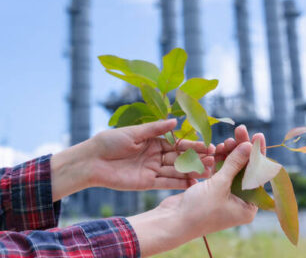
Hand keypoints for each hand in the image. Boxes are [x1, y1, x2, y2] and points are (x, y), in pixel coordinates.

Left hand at [86, 119, 213, 190]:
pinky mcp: (147, 183)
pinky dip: (179, 183)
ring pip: (175, 171)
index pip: (177, 143)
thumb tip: (176, 121)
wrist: (92, 161)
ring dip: (191, 172)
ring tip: (208, 173)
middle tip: (213, 161)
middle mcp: (155, 155)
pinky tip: (193, 183)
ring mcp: (152, 170)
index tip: (208, 147)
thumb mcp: (134, 133)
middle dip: (196, 159)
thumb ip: (155, 129)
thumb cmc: (110, 141)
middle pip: (179, 158)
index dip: (192, 146)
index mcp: (153, 141)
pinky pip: (166, 183)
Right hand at [127, 138, 257, 255]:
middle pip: (246, 169)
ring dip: (230, 153)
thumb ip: (234, 164)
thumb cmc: (198, 210)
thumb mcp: (219, 186)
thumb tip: (249, 145)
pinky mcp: (213, 190)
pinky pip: (221, 171)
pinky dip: (220, 160)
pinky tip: (218, 148)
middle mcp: (240, 202)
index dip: (258, 154)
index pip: (258, 175)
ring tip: (227, 139)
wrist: (172, 221)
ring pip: (233, 168)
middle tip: (240, 129)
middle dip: (243, 150)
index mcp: (248, 207)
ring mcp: (226, 195)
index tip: (258, 135)